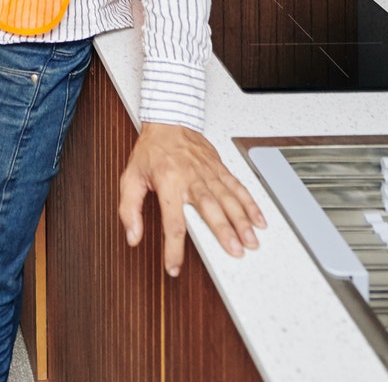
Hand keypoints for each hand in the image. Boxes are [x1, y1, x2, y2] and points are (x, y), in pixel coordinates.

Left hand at [119, 123, 264, 275]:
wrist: (168, 119)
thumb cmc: (151, 150)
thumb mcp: (131, 177)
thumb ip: (129, 208)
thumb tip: (133, 236)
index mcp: (168, 182)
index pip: (172, 221)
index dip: (173, 248)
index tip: (174, 267)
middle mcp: (190, 178)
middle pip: (209, 208)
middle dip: (223, 231)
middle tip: (235, 252)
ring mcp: (208, 173)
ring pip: (228, 198)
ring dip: (241, 221)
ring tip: (251, 241)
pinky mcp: (219, 168)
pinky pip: (237, 187)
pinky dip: (250, 203)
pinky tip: (258, 220)